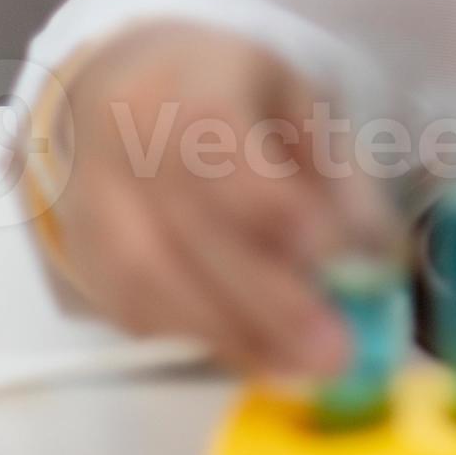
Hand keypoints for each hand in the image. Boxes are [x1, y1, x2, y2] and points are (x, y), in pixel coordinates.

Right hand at [38, 22, 373, 377]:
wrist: (126, 85)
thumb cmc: (235, 94)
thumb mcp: (298, 103)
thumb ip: (334, 175)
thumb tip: (375, 259)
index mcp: (186, 84)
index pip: (215, 141)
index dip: (274, 205)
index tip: (339, 259)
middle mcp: (122, 141)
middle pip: (183, 228)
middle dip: (265, 300)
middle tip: (335, 352)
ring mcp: (89, 199)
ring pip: (146, 279)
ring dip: (229, 335)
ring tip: (299, 369)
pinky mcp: (80, 250)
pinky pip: (128, 306)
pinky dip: (193, 337)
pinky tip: (251, 355)